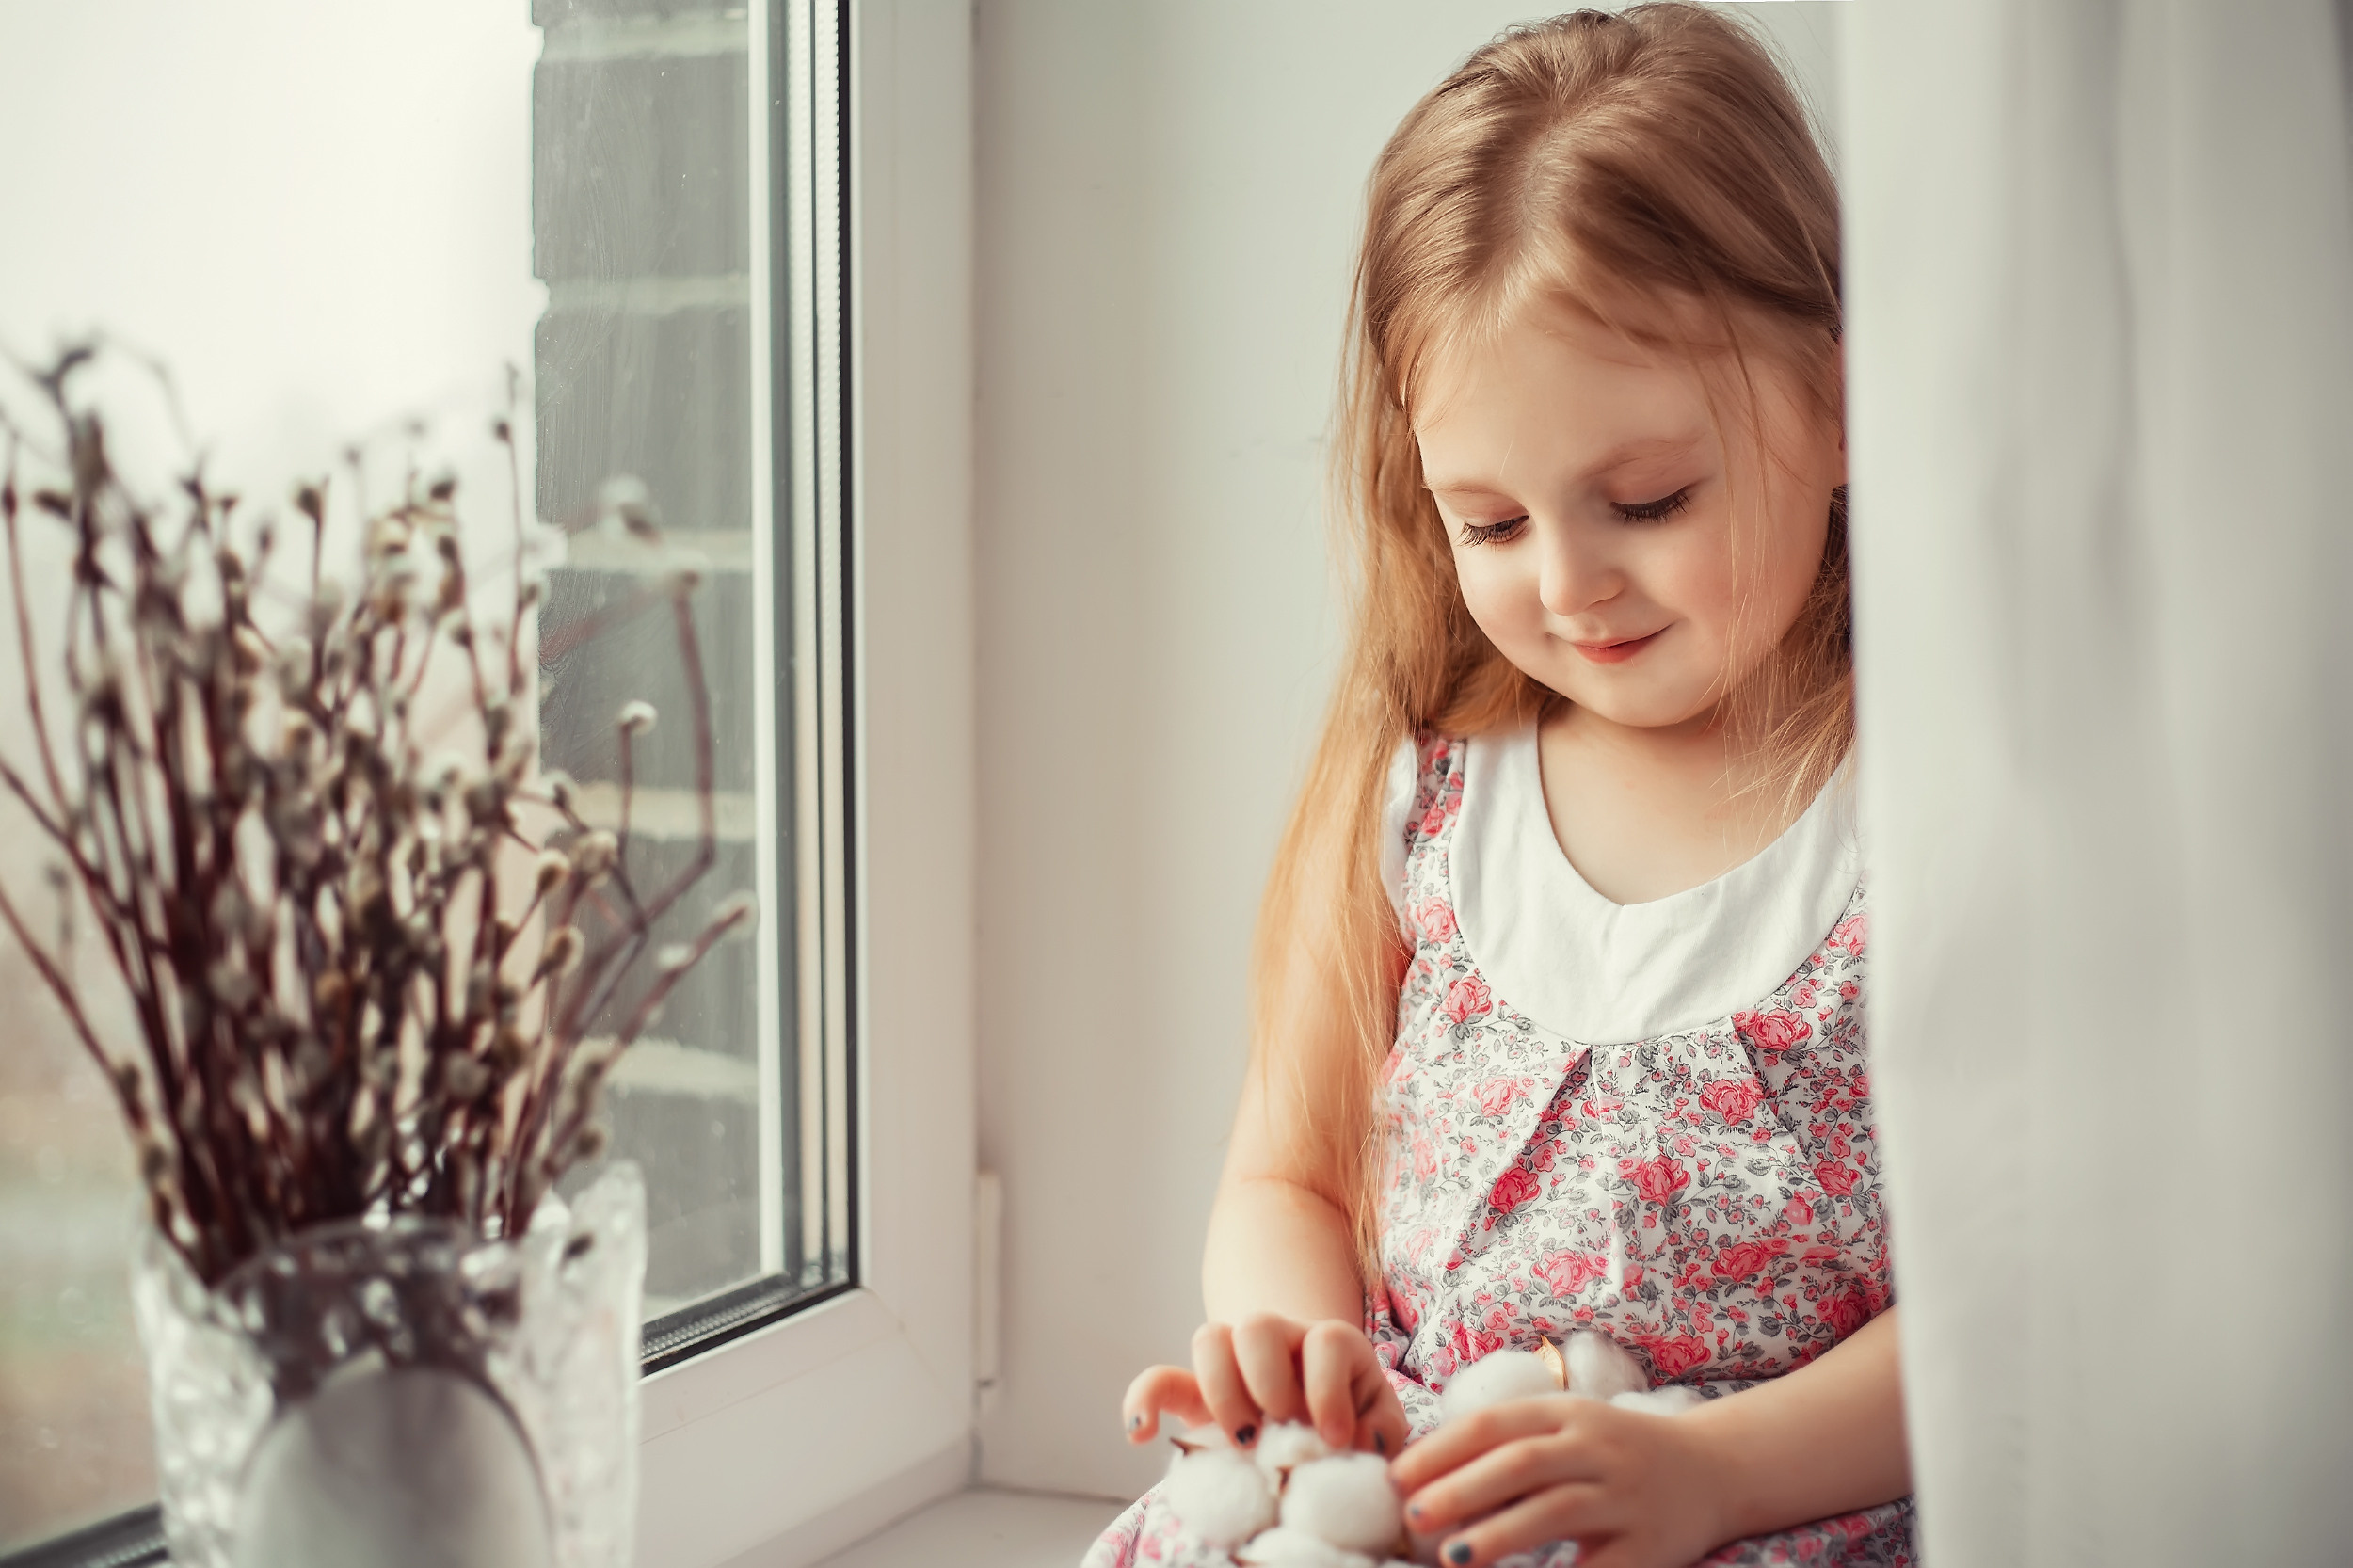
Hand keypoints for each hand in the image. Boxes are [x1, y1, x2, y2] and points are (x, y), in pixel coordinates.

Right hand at [1121, 1313, 1410, 1457]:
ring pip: (1210, 1338)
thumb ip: (1379, 1430)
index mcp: (1330, 1345)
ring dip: (1221, 1391)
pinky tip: (1141, 1433)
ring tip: (1246, 1441)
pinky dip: (1144, 1400)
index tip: (1336, 1438)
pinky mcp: (1198, 1391)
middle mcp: (1280, 1340)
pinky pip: (1158, 1380)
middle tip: (1282, 1428)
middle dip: (1268, 1382)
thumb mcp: (1377, 1421)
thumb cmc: (1353, 1420)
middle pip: (1258, 1325)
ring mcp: (1234, 1361)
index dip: (1329, 1388)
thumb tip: (1361, 1444)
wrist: (1318, 1416)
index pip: (1326, 1341)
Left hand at [1389, 1395, 1733, 1567]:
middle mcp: (1597, 1448)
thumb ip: (1507, 1447)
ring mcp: (1625, 1497)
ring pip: (1556, 1510)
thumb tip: (1424, 1479)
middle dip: (1462, 1488)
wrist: (1714, 1470)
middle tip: (1413, 1514)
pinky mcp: (1649, 1546)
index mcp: (1566, 1413)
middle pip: (1521, 1463)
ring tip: (1452, 1556)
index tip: (1397, 1476)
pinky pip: (1598, 1567)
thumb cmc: (1614, 1452)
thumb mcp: (1566, 1430)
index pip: (1493, 1423)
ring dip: (1500, 1534)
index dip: (1441, 1449)